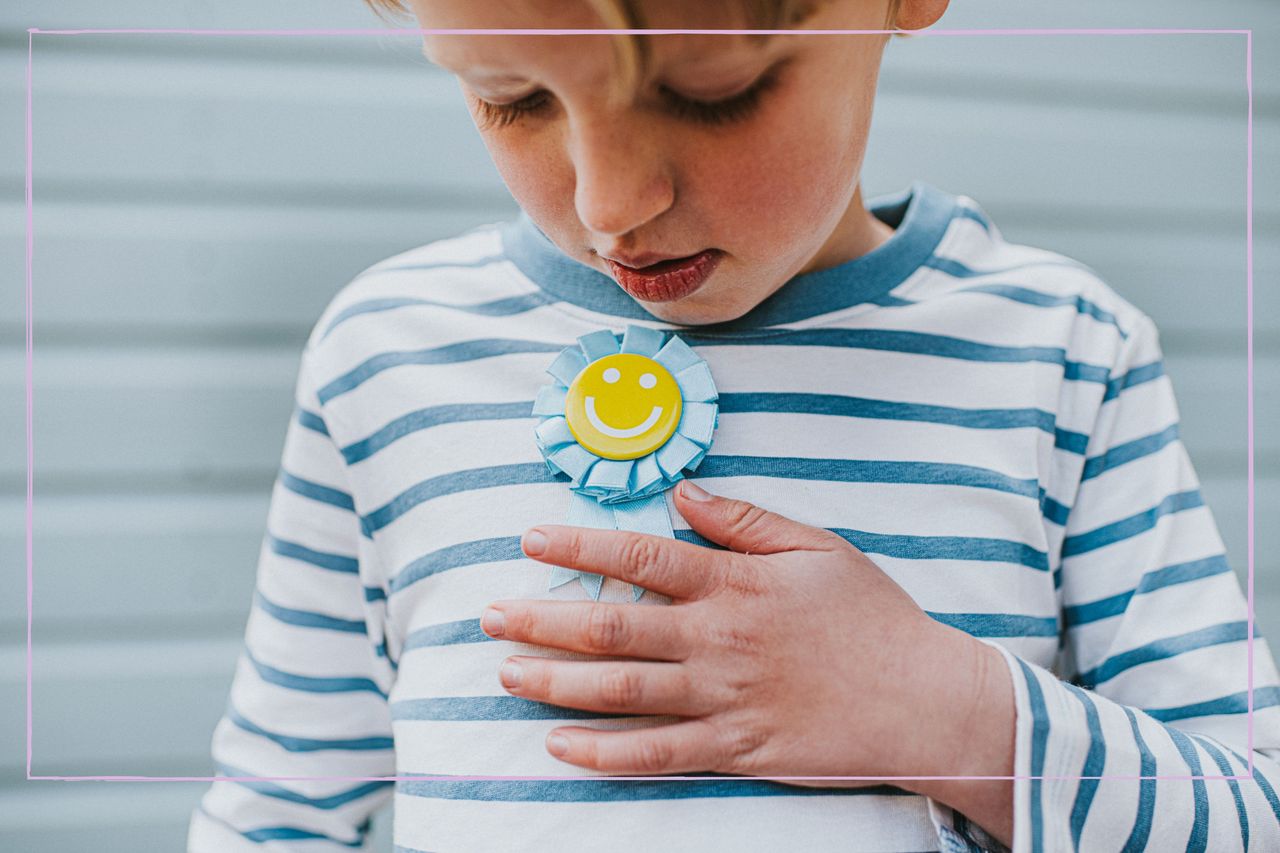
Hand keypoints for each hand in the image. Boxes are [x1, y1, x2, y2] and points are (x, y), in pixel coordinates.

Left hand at [480, 479, 987, 782]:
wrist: (923, 700)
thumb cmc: (872, 618)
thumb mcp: (818, 547)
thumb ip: (746, 520)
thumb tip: (684, 492)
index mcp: (734, 585)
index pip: (639, 560)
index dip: (578, 548)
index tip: (531, 540)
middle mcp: (717, 640)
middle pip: (610, 630)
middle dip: (540, 621)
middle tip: (489, 617)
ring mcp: (722, 699)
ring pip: (620, 693)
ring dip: (554, 683)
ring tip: (506, 674)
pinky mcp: (734, 749)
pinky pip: (656, 755)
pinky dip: (603, 754)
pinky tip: (561, 745)